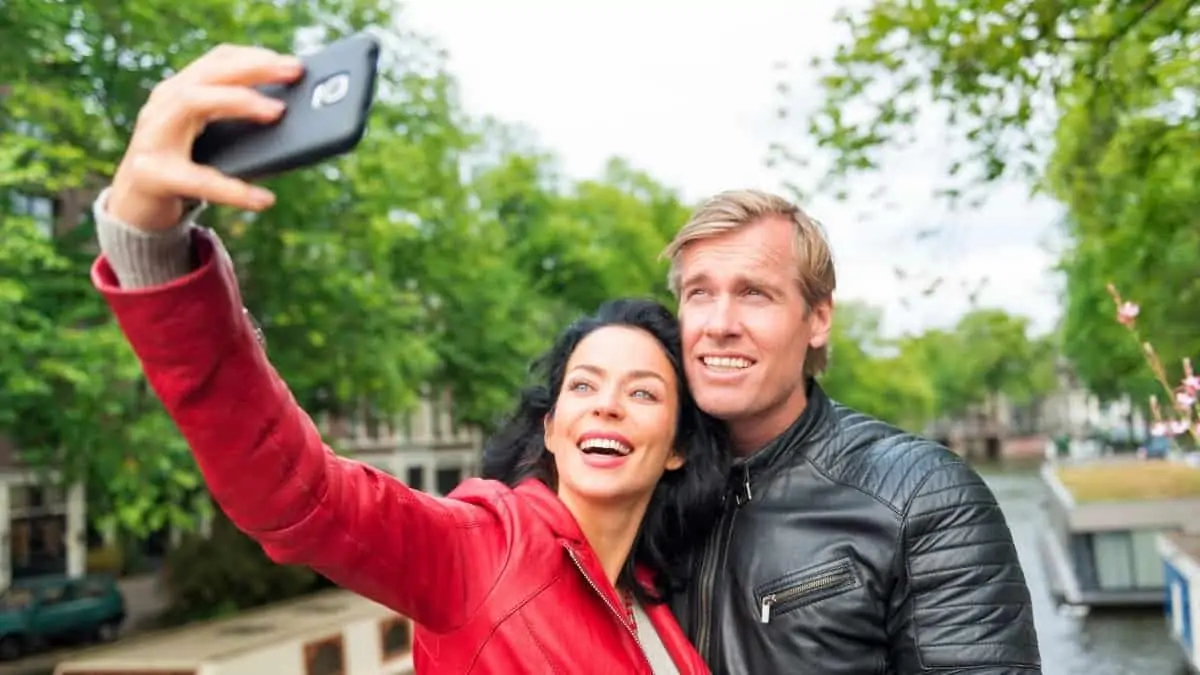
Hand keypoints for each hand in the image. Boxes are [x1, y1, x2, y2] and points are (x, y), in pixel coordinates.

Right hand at [108, 44, 303, 231]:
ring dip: (237, 101)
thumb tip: (289, 118)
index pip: (216, 62)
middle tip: (292, 72)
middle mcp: (162, 108)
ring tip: (277, 113)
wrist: (134, 208)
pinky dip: (234, 190)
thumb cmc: (180, 168)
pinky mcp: (152, 175)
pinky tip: (263, 199)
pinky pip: (198, 180)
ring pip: (192, 103)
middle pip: (206, 74)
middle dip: (252, 68)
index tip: (290, 62)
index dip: (253, 57)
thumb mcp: (205, 138)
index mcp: (178, 94)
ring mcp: (152, 138)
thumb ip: (233, 122)